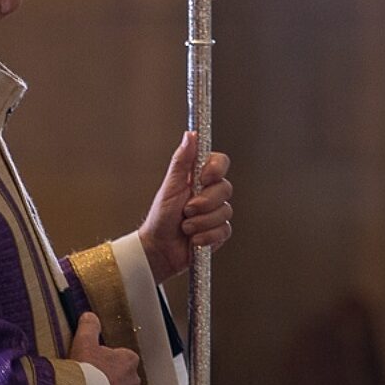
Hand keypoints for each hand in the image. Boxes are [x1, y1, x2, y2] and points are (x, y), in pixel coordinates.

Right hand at [69, 312, 139, 384]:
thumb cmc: (86, 372)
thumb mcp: (84, 343)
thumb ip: (89, 327)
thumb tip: (90, 316)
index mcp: (129, 360)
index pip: (121, 357)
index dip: (105, 359)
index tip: (93, 363)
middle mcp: (134, 381)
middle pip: (121, 377)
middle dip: (109, 379)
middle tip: (89, 380)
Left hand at [138, 131, 232, 283]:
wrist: (159, 249)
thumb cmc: (160, 217)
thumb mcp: (170, 186)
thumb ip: (182, 160)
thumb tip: (190, 135)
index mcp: (199, 177)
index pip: (220, 162)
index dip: (216, 170)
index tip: (203, 178)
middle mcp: (210, 193)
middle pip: (225, 188)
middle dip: (204, 203)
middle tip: (186, 210)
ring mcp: (216, 212)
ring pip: (225, 212)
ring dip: (201, 222)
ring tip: (185, 227)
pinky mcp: (219, 232)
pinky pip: (224, 230)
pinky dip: (206, 236)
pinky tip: (194, 239)